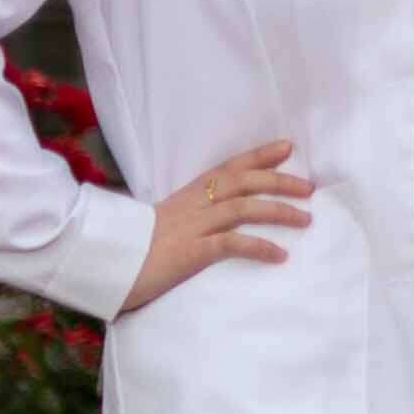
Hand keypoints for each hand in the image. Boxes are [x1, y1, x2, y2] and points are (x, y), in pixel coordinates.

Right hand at [125, 139, 309, 308]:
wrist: (105, 266)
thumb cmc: (134, 249)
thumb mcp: (165, 223)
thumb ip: (191, 215)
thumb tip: (217, 216)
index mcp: (187, 195)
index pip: (227, 168)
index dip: (258, 156)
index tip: (287, 147)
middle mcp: (192, 205)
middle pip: (242, 183)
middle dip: (278, 181)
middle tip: (308, 188)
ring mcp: (192, 227)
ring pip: (242, 209)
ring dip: (278, 212)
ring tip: (306, 219)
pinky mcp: (190, 252)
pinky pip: (231, 244)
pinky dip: (260, 247)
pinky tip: (281, 255)